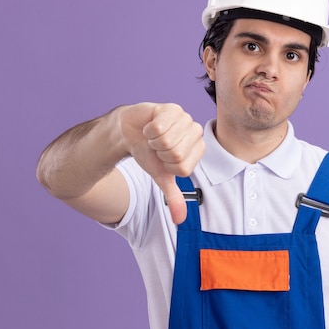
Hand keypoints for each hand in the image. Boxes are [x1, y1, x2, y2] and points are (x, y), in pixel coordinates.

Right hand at [119, 103, 204, 223]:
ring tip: (154, 136)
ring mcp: (185, 118)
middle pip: (176, 154)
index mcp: (198, 150)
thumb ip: (174, 197)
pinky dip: (148, 130)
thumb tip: (179, 221)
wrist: (130, 132)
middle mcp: (195, 132)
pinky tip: (150, 126)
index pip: (183, 168)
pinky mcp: (172, 108)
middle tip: (157, 146)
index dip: (167, 166)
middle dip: (159, 153)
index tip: (163, 158)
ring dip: (153, 140)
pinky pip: (158, 127)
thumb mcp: (161, 177)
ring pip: (167, 140)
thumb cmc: (149, 153)